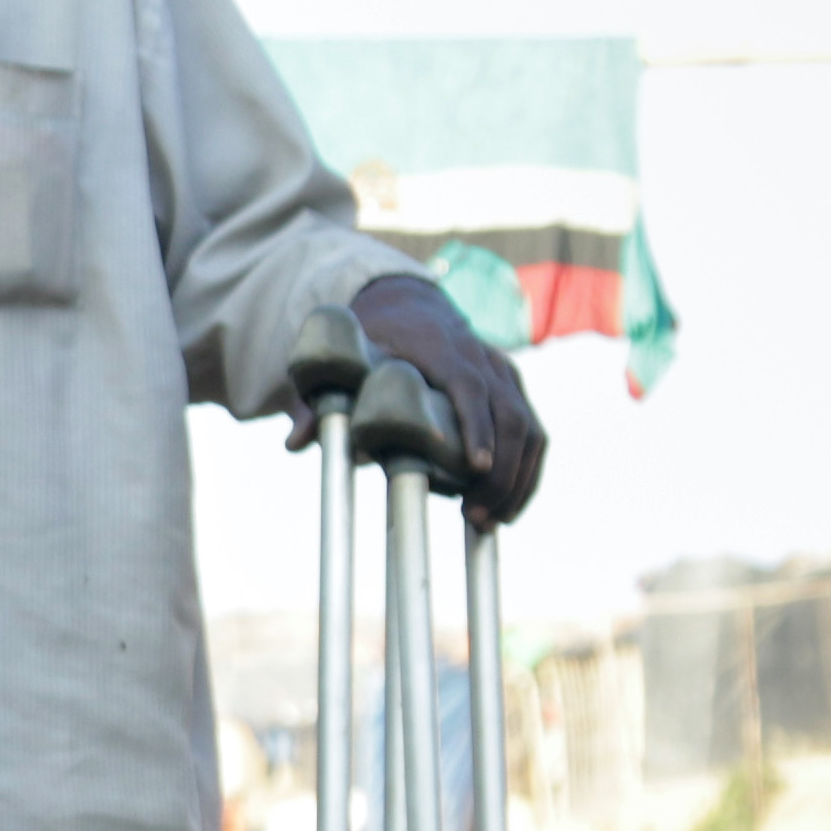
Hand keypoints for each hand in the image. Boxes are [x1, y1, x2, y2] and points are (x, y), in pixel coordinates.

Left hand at [322, 274, 547, 526]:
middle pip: (509, 414)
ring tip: (489, 523)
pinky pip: (535, 436)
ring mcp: (504, 372)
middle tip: (475, 516)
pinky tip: (506, 511)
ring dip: (516, 480)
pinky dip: (526, 475)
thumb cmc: (370, 339)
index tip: (476, 466)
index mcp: (440, 346)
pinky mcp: (515, 391)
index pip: (469, 384)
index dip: (477, 425)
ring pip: (529, 428)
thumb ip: (318, 400)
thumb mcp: (340, 360)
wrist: (409, 307)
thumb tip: (295, 443)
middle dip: (500, 470)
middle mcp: (481, 356)